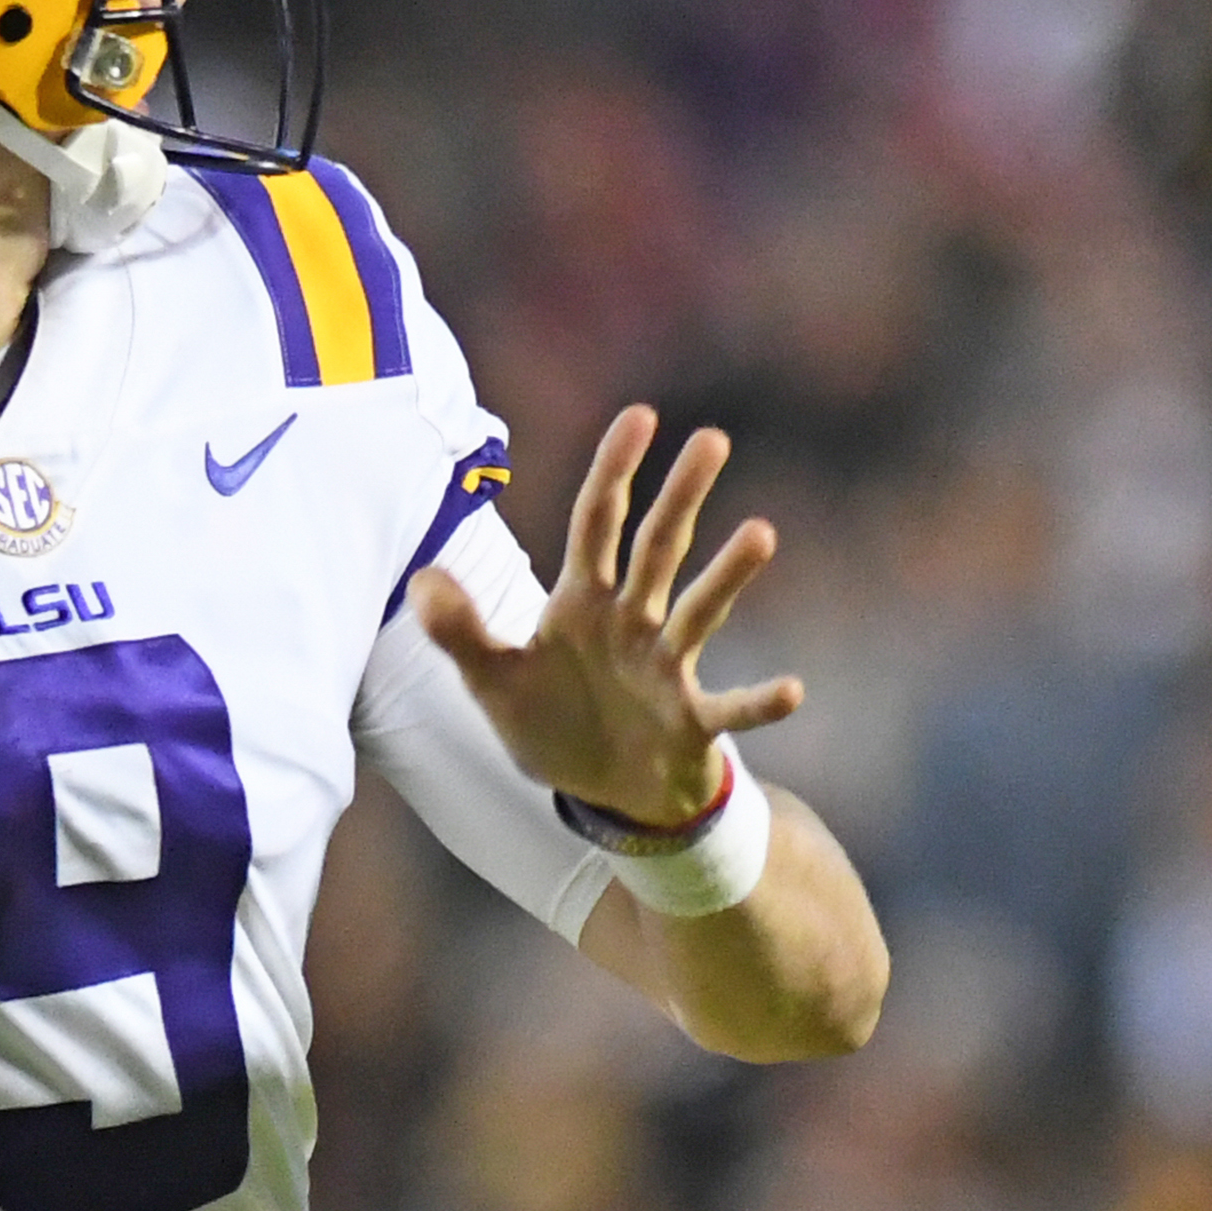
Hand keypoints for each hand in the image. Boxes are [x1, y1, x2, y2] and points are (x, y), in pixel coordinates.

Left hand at [410, 405, 803, 824]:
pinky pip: (731, 709)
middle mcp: (633, 623)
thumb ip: (460, 634)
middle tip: (712, 439)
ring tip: (761, 532)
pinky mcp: (692, 722)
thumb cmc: (554, 724)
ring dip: (728, 575)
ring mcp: (668, 669)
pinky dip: (759, 701)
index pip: (597, 524)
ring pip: (700, 612)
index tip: (640, 416)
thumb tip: (419, 579)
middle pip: (659, 548)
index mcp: (583, 603)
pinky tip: (792, 689)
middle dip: (681, 495)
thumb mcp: (494, 682)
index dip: (613, 471)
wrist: (604, 794)